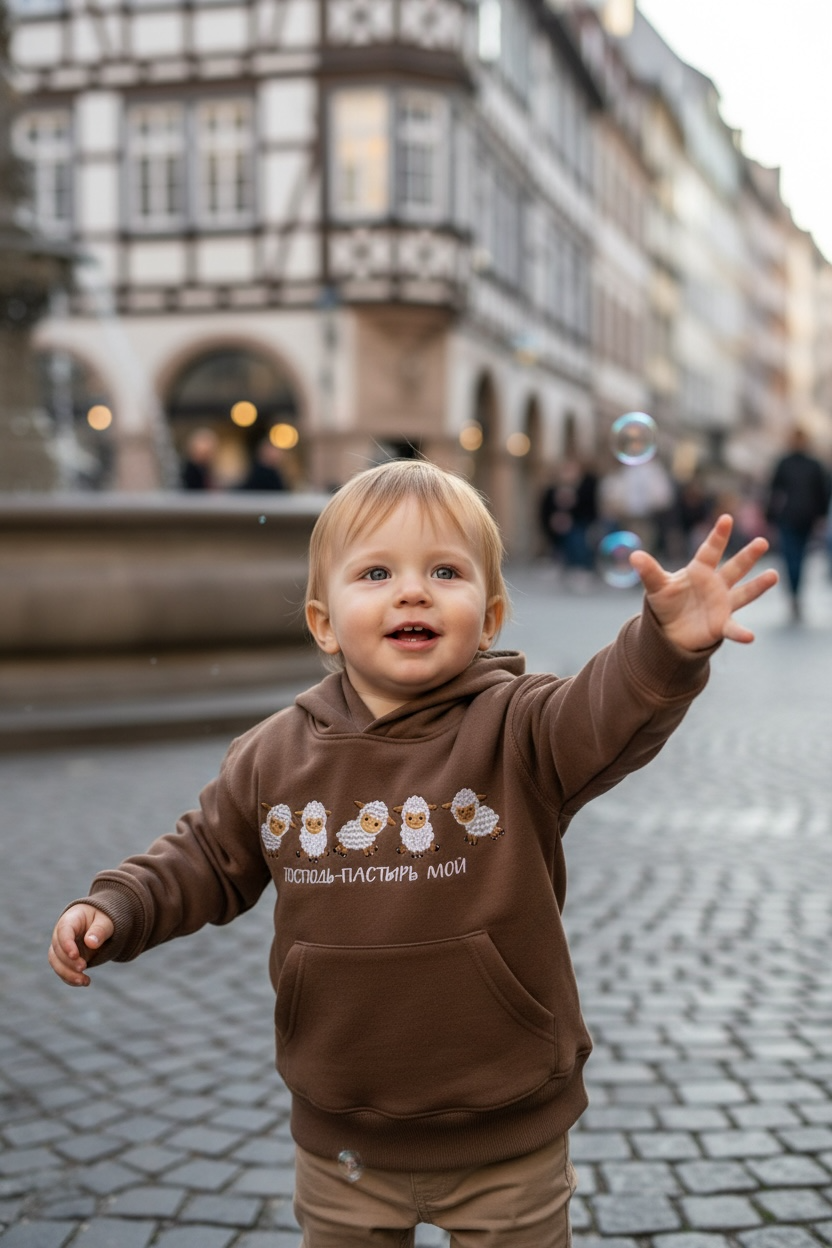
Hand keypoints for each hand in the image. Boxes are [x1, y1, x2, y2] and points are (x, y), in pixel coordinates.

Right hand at [48, 904, 113, 986]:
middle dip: (68, 962)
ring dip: (68, 974)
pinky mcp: (64, 960)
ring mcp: (61, 948)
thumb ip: (99, 930)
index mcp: (70, 920)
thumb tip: (91, 943)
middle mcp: (60, 934)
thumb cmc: (102, 918)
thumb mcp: (105, 921)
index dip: (66, 944)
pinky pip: (62, 970)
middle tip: (83, 967)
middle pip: (57, 950)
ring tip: (85, 981)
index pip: (63, 932)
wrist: (98, 923)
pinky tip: (84, 982)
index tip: (75, 955)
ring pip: (56, 963)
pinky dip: (71, 979)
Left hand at [629, 514, 778, 650]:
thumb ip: (649, 572)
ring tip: (773, 575)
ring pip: (744, 593)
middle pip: (734, 567)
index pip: (710, 550)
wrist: (670, 631)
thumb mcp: (656, 587)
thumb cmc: (666, 603)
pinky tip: (750, 637)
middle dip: (748, 556)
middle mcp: (716, 584)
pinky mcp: (721, 624)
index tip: (726, 519)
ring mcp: (722, 604)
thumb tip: (634, 556)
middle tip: (762, 542)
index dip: (718, 536)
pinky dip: (741, 633)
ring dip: (758, 586)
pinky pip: (733, 629)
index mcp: (699, 571)